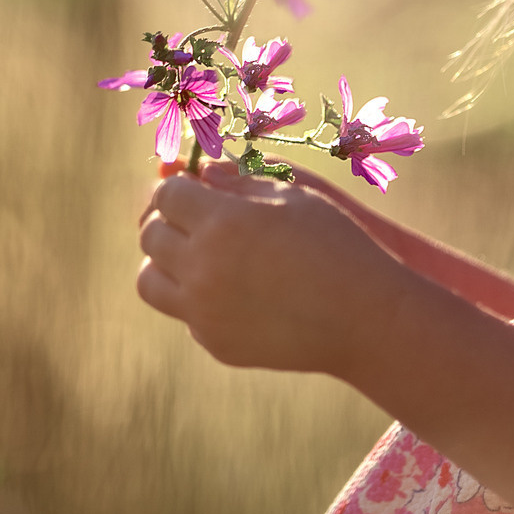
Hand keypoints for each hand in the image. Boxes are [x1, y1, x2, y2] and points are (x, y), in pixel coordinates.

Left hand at [135, 166, 402, 372]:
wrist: (364, 320)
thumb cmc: (335, 244)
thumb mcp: (292, 196)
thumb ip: (238, 181)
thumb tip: (200, 170)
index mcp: (221, 223)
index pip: (167, 194)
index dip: (177, 185)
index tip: (191, 186)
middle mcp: (202, 269)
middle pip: (150, 235)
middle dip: (166, 218)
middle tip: (191, 216)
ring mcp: (204, 312)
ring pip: (149, 281)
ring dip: (164, 261)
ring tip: (194, 254)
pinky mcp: (214, 342)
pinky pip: (184, 312)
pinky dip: (195, 297)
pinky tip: (231, 288)